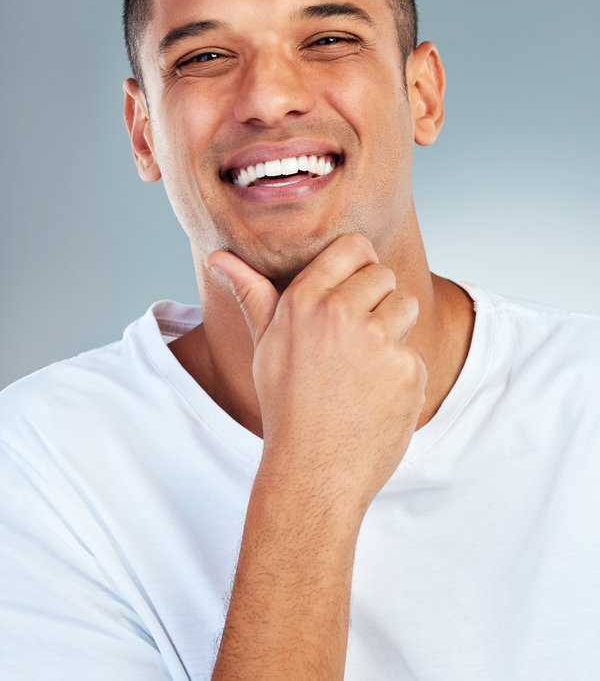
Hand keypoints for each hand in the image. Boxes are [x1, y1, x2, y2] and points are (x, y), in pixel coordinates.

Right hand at [207, 234, 426, 517]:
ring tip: (364, 367)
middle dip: (377, 300)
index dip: (359, 265)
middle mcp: (341, 313)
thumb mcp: (265, 345)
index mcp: (304, 301)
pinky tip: (375, 398)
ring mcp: (377, 340)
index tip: (354, 290)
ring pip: (406, 306)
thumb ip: (252, 293)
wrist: (312, 473)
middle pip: (384, 274)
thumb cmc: (286, 406)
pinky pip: (414, 353)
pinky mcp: (406, 368)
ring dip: (394, 330)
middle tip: (354, 341)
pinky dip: (401, 374)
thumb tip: (218, 257)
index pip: (354, 247)